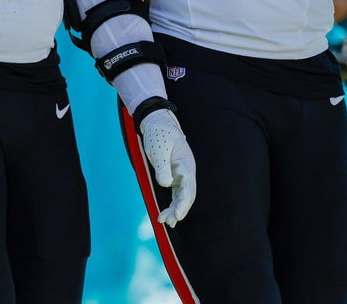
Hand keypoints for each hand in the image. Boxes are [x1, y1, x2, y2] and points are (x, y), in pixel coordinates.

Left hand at [140, 109, 196, 225]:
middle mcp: (187, 172)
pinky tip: (166, 216)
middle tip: (169, 221)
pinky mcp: (175, 176)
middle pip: (187, 195)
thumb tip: (166, 184)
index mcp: (185, 164)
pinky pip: (176, 194)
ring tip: (163, 221)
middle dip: (179, 210)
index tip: (177, 215)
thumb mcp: (159, 148)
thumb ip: (163, 166)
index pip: (188, 188)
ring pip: (181, 197)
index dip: (183, 203)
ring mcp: (182, 175)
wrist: (157, 124)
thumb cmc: (159, 134)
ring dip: (175, 210)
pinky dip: (172, 205)